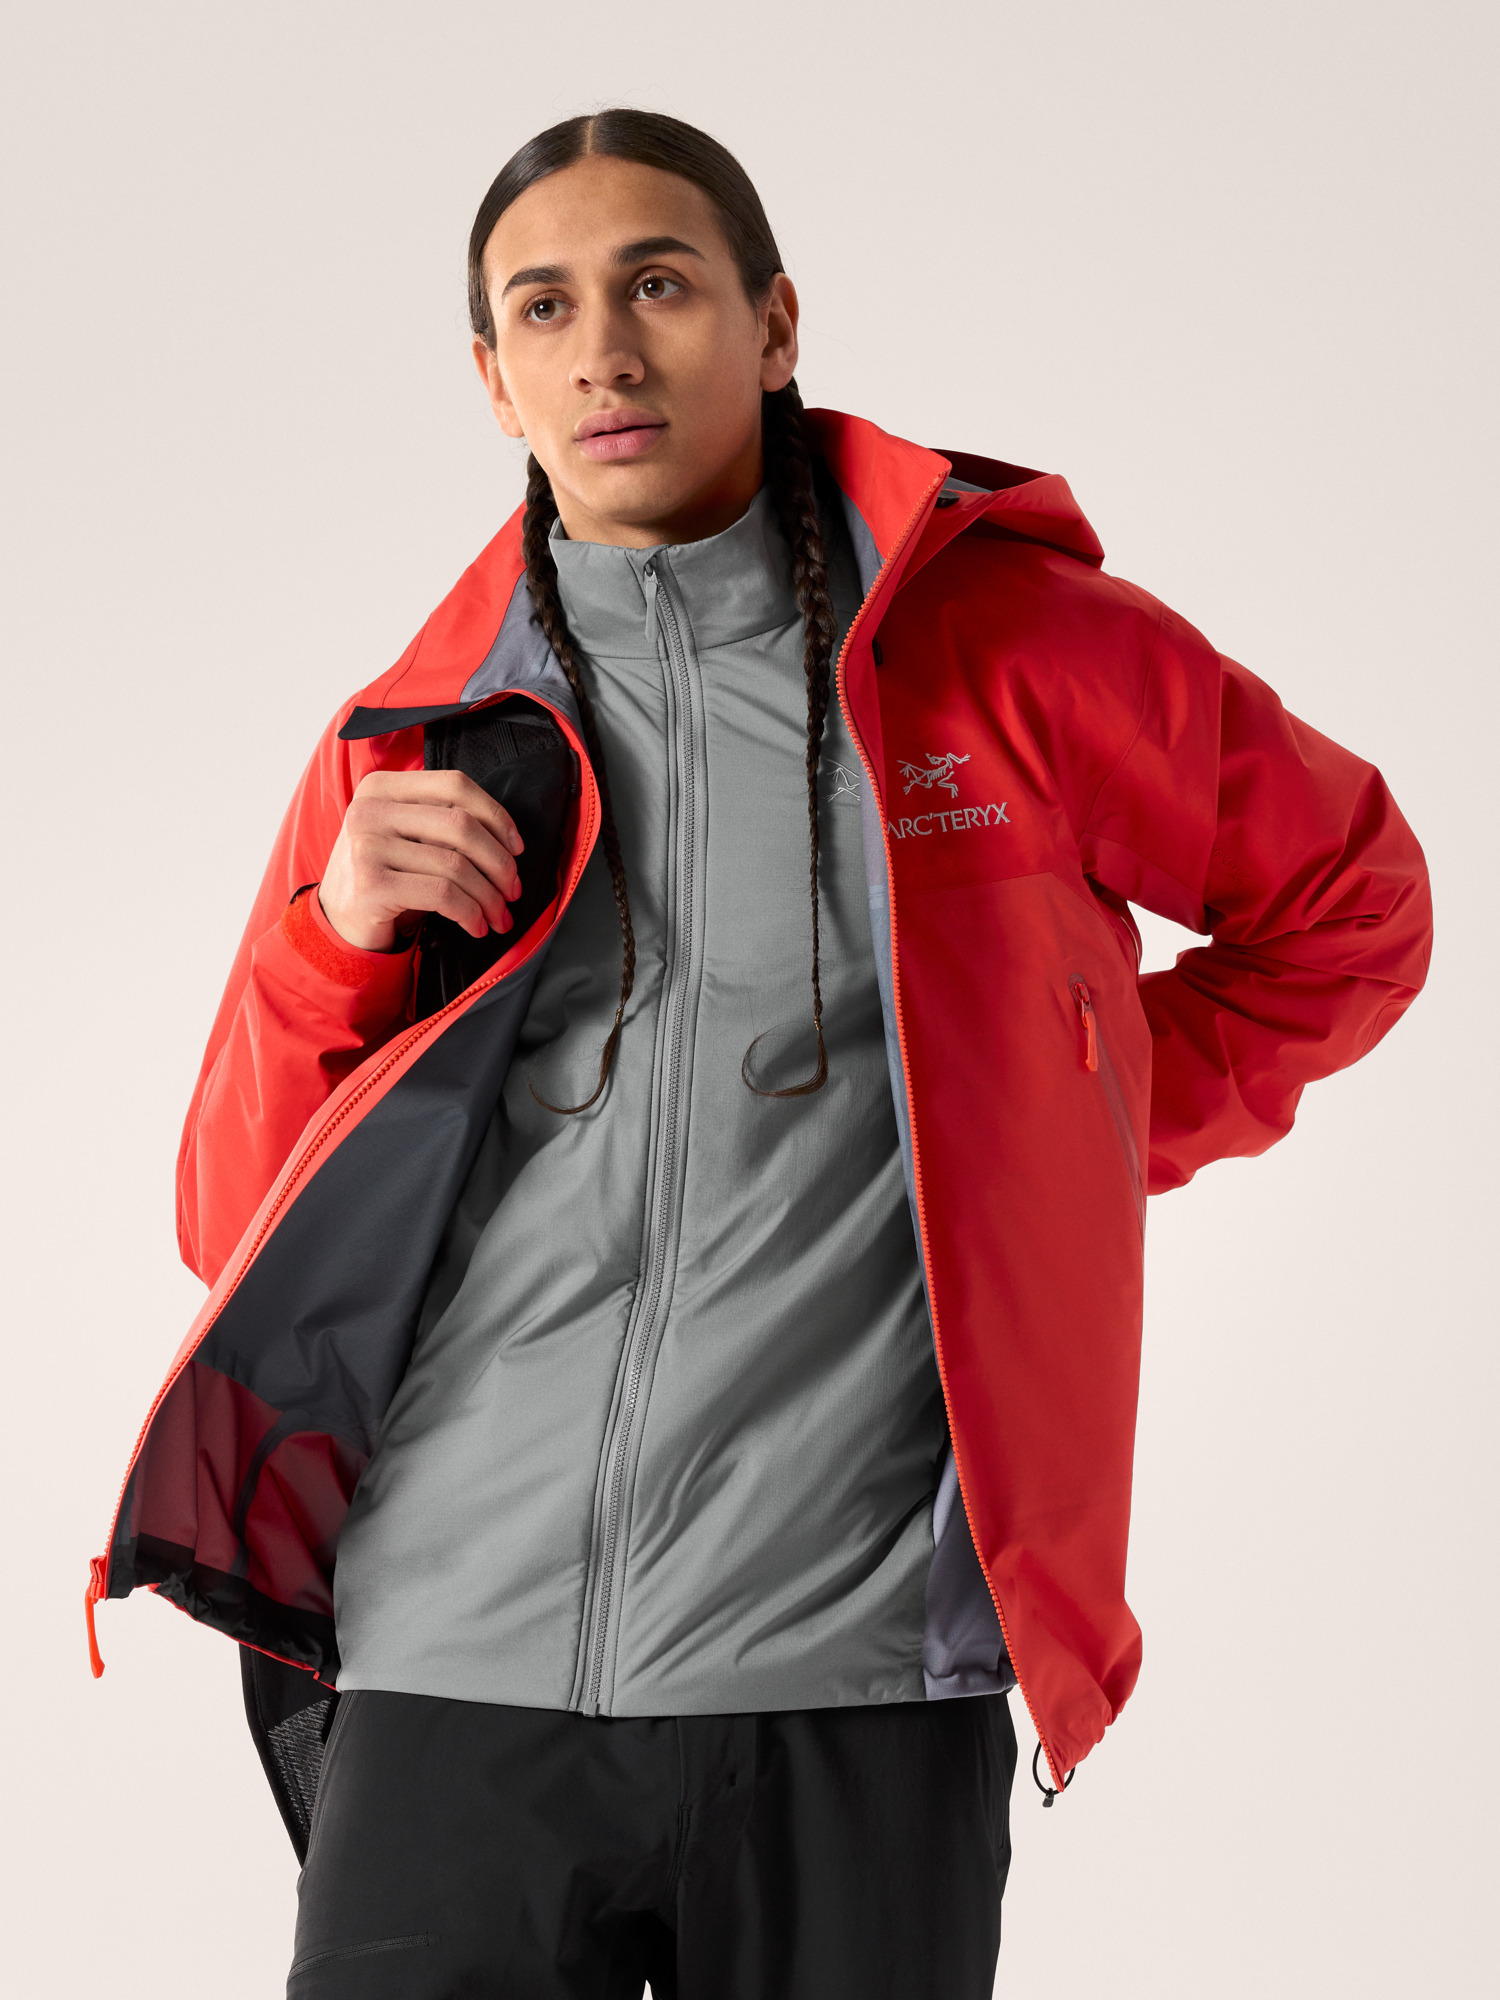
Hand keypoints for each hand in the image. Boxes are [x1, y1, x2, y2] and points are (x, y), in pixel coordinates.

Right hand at [318, 769, 524, 950]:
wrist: (340, 919)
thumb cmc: (386, 875)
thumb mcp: (407, 836)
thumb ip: (443, 823)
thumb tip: (509, 843)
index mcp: (381, 786)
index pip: (455, 785)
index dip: (496, 816)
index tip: (517, 848)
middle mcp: (370, 810)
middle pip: (461, 825)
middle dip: (499, 863)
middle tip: (513, 890)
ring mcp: (367, 846)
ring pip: (456, 864)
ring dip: (489, 896)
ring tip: (499, 915)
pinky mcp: (372, 885)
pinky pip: (442, 894)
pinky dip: (470, 913)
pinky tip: (476, 926)